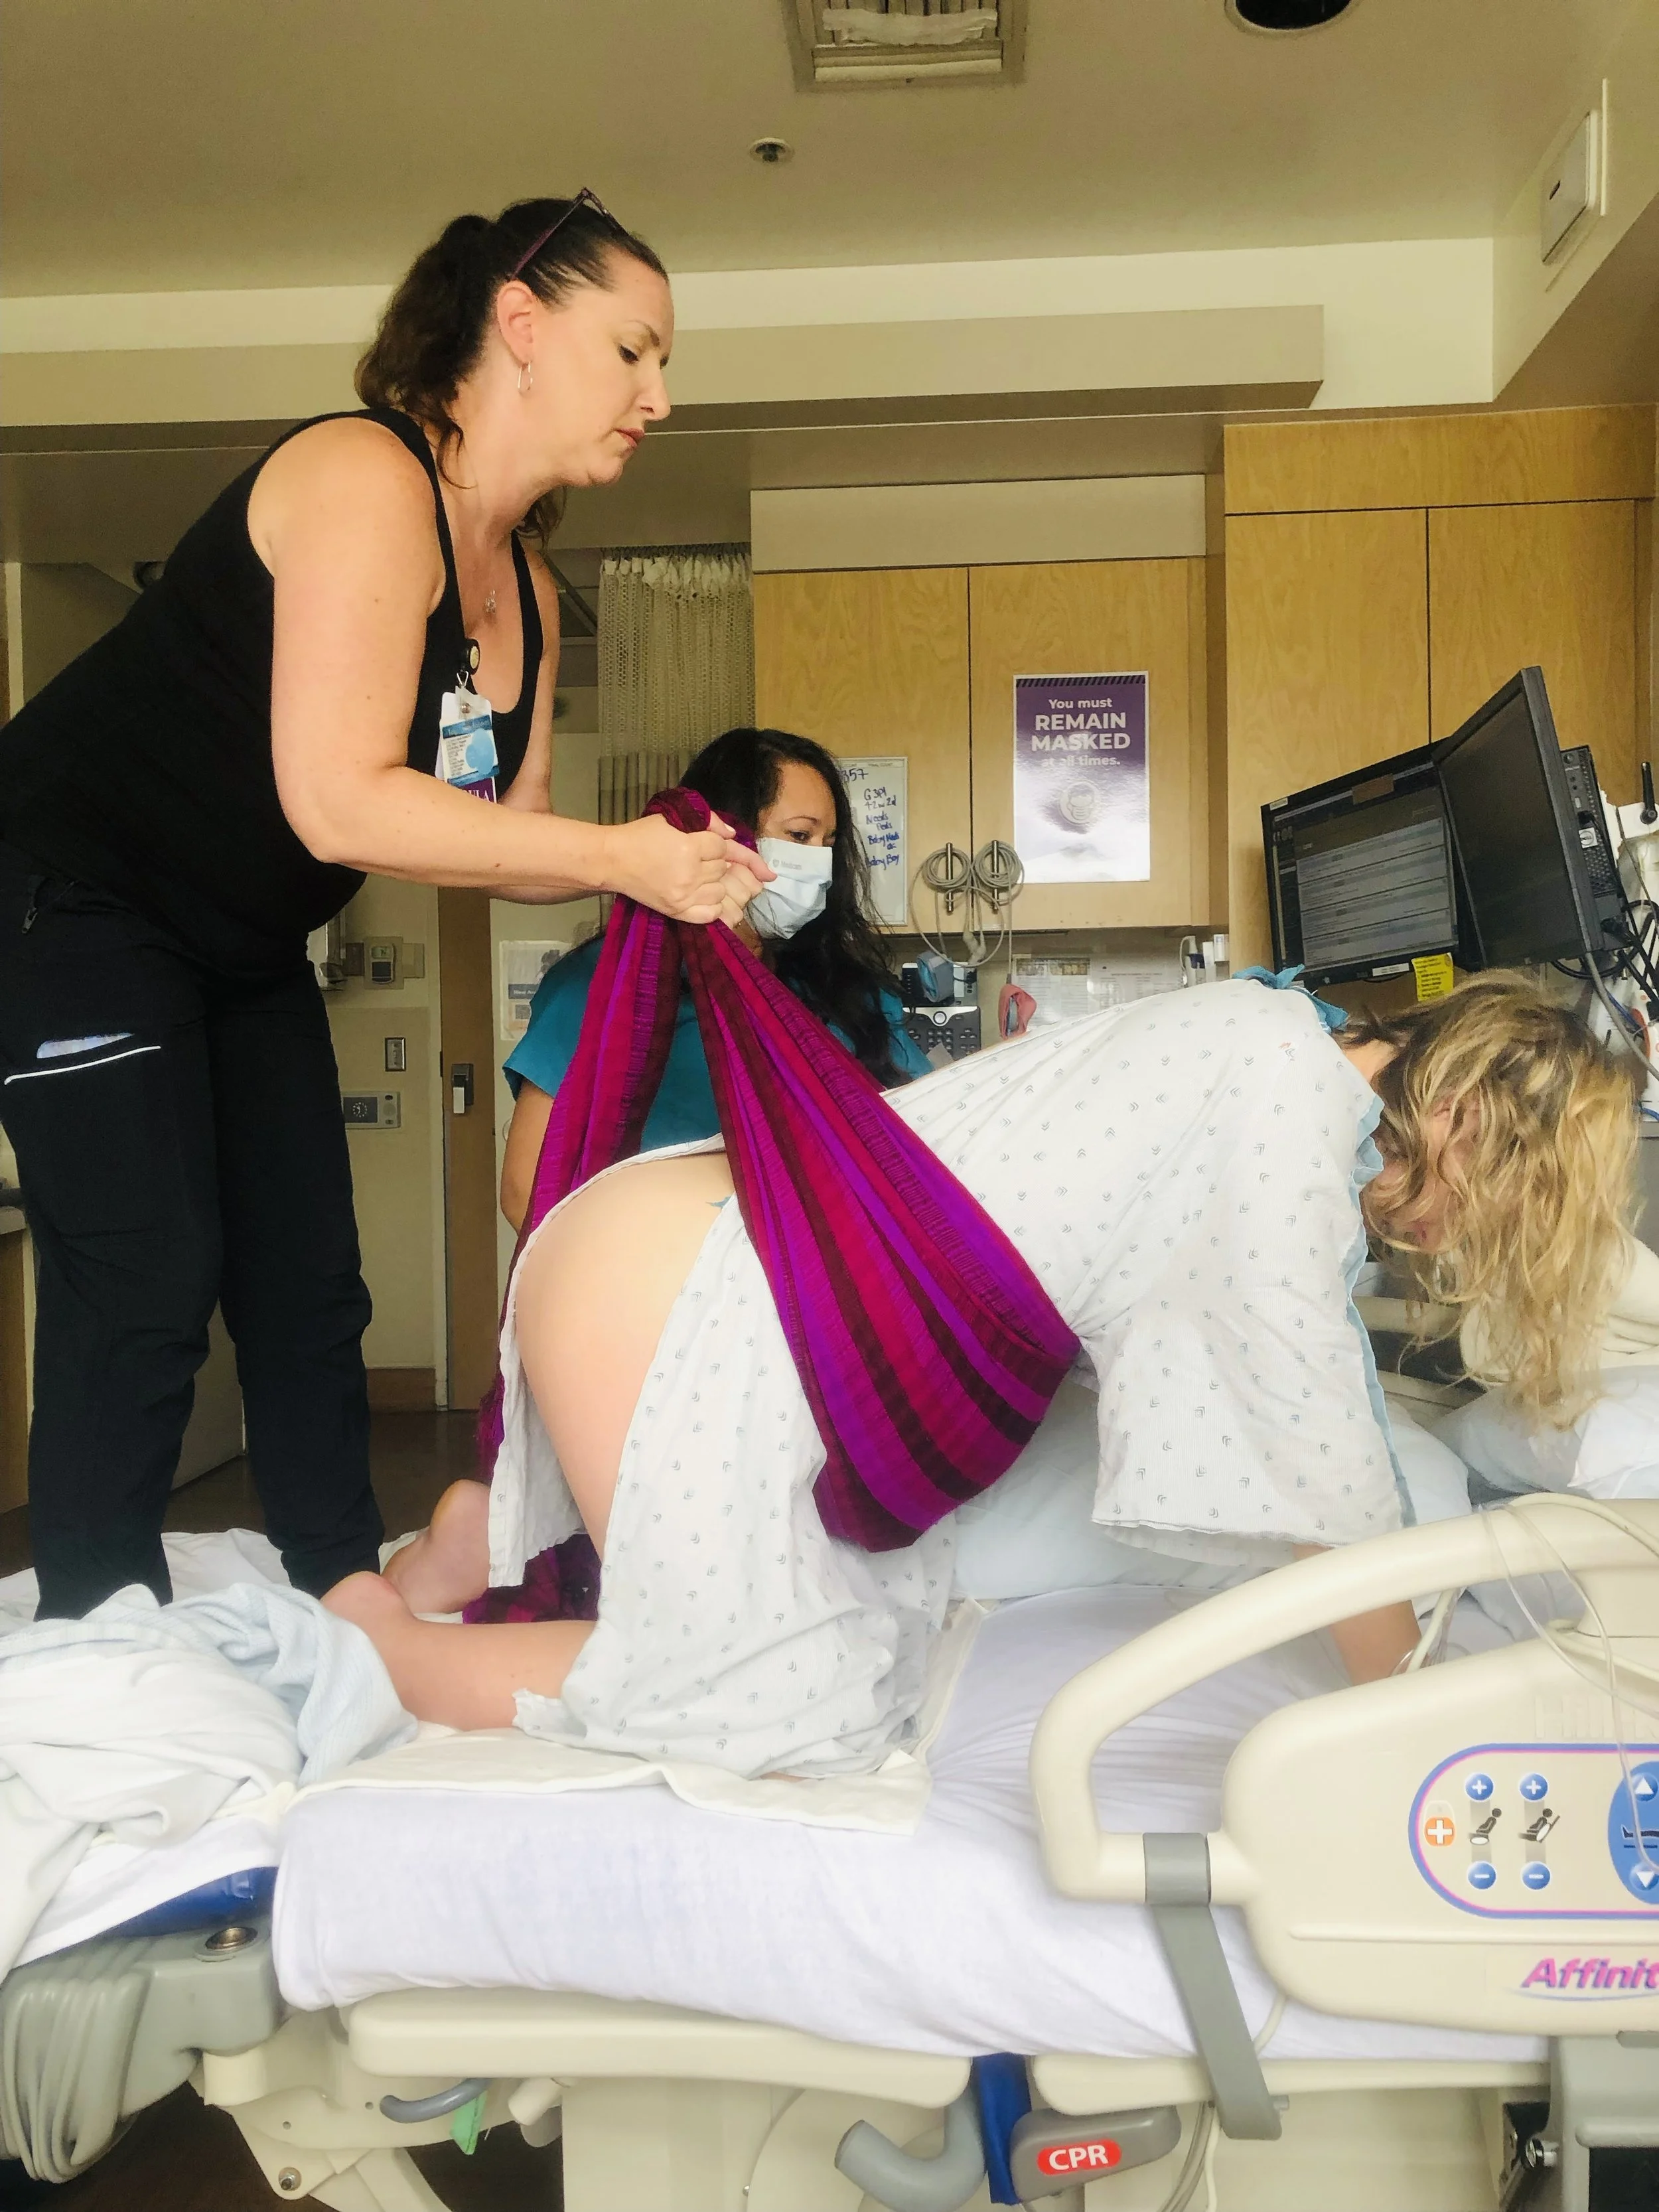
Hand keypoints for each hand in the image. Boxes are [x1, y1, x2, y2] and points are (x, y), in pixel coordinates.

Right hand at [603, 813, 770, 922]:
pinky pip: (710, 914)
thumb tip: (732, 834)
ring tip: (699, 876)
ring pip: (720, 891)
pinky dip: (711, 905)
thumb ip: (707, 821)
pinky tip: (701, 895)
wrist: (612, 860)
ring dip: (713, 882)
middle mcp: (690, 874)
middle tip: (698, 858)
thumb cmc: (640, 836)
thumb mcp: (671, 819)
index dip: (714, 843)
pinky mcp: (677, 911)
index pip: (722, 847)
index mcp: (689, 847)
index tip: (703, 843)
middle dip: (714, 861)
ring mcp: (684, 896)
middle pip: (722, 868)